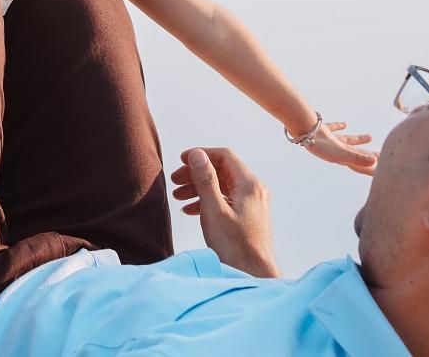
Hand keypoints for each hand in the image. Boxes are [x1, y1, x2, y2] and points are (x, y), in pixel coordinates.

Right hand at [172, 147, 279, 277]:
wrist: (253, 274)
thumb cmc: (235, 247)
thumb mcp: (213, 210)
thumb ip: (205, 180)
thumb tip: (197, 154)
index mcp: (249, 185)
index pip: (224, 156)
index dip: (201, 155)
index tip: (181, 160)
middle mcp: (253, 190)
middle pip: (222, 170)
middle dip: (197, 173)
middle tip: (175, 180)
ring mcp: (251, 204)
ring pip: (222, 186)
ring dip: (199, 187)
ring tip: (178, 196)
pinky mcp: (247, 216)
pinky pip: (225, 200)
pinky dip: (207, 200)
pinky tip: (191, 210)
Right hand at [296, 119, 376, 175]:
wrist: (304, 133)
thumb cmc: (322, 146)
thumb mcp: (342, 152)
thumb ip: (358, 158)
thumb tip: (375, 162)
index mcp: (342, 158)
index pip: (359, 166)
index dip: (369, 170)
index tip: (381, 173)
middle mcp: (337, 151)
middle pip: (356, 154)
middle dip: (368, 156)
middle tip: (381, 156)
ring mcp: (330, 141)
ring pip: (348, 141)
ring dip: (358, 140)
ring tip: (370, 137)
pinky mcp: (324, 132)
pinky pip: (334, 129)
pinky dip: (339, 127)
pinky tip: (345, 124)